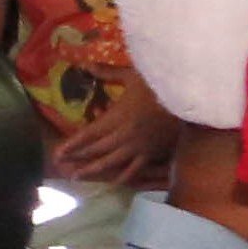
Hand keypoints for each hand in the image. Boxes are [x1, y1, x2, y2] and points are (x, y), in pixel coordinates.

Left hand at [48, 79, 179, 188]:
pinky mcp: (154, 152)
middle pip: (97, 149)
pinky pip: (137, 168)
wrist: (190, 99)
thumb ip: (107, 73)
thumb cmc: (160, 84)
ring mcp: (140, 146)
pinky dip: (125, 176)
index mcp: (117, 116)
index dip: (73, 144)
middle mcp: (125, 135)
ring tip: (77, 177)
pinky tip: (114, 183)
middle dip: (78, 158)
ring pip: (113, 162)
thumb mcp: (132, 75)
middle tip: (61, 166)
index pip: (89, 133)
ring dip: (94, 170)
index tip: (57, 153)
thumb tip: (85, 65)